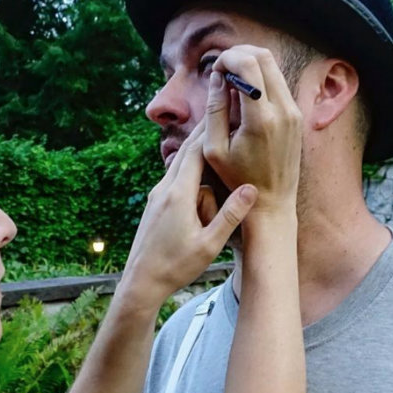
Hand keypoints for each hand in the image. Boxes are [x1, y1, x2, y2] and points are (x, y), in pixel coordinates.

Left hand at [122, 123, 258, 307]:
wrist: (140, 283)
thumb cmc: (175, 267)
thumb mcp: (209, 245)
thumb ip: (230, 216)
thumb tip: (252, 189)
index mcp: (178, 194)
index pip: (197, 150)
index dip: (214, 128)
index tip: (230, 110)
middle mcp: (163, 189)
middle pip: (187, 151)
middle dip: (207, 133)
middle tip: (226, 110)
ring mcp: (156, 196)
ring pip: (180, 166)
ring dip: (199, 154)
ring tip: (220, 138)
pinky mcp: (154, 205)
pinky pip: (175, 180)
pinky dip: (190, 171)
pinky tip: (202, 172)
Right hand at [204, 45, 301, 215]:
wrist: (272, 201)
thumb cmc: (238, 179)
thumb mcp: (214, 150)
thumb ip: (214, 111)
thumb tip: (218, 78)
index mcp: (261, 119)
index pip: (248, 65)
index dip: (227, 59)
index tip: (213, 70)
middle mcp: (283, 110)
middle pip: (264, 57)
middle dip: (239, 54)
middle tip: (221, 68)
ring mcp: (294, 111)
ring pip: (273, 66)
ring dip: (250, 64)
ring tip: (230, 79)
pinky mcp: (297, 115)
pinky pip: (278, 82)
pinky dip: (260, 78)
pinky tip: (244, 93)